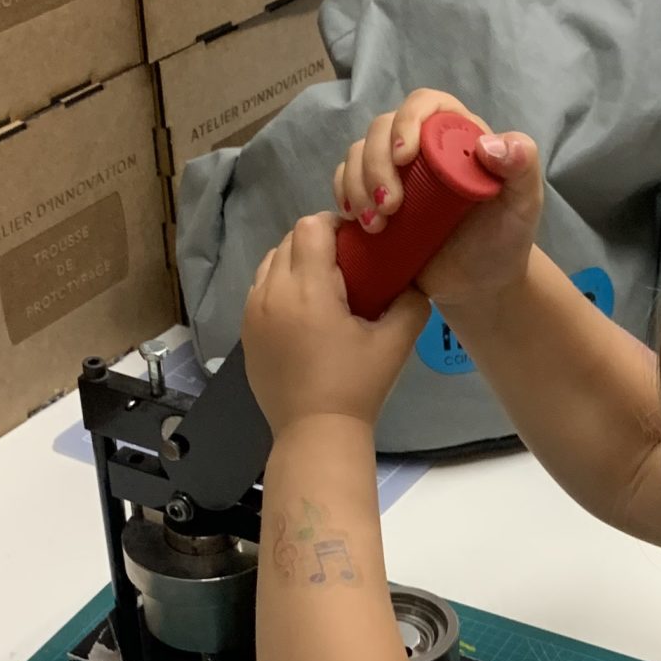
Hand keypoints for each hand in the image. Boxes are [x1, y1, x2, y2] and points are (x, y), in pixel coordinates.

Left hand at [241, 213, 427, 434]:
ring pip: (269, 263)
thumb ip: (411, 302)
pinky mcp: (246, 332)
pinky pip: (259, 290)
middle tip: (344, 265)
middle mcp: (272, 293)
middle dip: (316, 243)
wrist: (315, 433)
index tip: (355, 244)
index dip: (334, 226)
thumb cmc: (357, 387)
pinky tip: (302, 312)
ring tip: (320, 286)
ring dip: (294, 263)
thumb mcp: (395, 343)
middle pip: (288, 241)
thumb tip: (414, 278)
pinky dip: (279, 287)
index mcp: (308, 290)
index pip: (311, 227)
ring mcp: (253, 313)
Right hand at [332, 88, 543, 308]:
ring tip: (376, 225)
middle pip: (382, 128)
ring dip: (358, 184)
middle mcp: (421, 145)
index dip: (407, 121)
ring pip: (358, 153)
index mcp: (456, 134)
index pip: (424, 105)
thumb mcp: (525, 203)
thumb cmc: (505, 239)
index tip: (404, 157)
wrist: (481, 284)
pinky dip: (345, 196)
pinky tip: (356, 221)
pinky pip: (347, 182)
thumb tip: (489, 145)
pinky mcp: (375, 199)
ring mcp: (394, 172)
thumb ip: (523, 166)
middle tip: (390, 207)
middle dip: (376, 163)